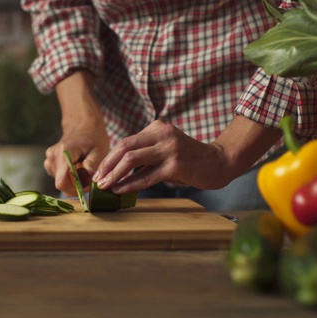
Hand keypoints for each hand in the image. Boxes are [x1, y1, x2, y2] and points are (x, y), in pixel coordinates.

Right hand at [44, 122, 109, 196]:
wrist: (83, 125)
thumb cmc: (93, 138)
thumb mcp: (99, 151)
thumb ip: (92, 166)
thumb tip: (86, 181)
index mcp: (64, 153)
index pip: (62, 183)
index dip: (75, 189)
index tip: (87, 184)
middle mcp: (53, 157)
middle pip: (62, 183)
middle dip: (77, 184)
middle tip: (89, 174)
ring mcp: (49, 159)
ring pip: (60, 181)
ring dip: (73, 180)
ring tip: (83, 167)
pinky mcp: (49, 162)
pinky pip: (59, 177)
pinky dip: (69, 176)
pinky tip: (76, 166)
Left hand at [92, 120, 230, 193]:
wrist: (219, 162)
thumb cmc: (189, 160)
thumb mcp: (165, 150)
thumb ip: (145, 155)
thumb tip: (117, 172)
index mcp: (157, 127)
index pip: (126, 141)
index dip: (109, 158)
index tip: (99, 171)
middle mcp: (162, 134)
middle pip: (124, 147)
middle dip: (107, 165)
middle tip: (97, 180)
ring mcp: (169, 148)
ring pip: (131, 159)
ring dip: (114, 174)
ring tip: (104, 186)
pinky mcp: (175, 165)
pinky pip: (146, 176)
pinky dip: (130, 184)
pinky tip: (121, 190)